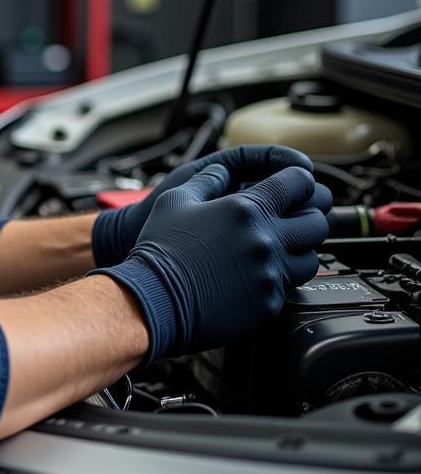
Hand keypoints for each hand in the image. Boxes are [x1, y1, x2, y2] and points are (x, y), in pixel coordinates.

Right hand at [91, 162, 329, 362]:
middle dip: (309, 215)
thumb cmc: (162, 249)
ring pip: (311, 258)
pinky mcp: (268, 303)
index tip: (294, 184)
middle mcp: (267, 241)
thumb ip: (208, 180)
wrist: (156, 297)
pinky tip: (258, 273)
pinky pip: (290, 287)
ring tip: (279, 247)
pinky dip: (280, 278)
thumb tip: (224, 171)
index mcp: (247, 210)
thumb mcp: (177, 200)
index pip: (299, 184)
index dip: (300, 180)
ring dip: (300, 249)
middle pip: (317, 222)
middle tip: (292, 217)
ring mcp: (270, 274)